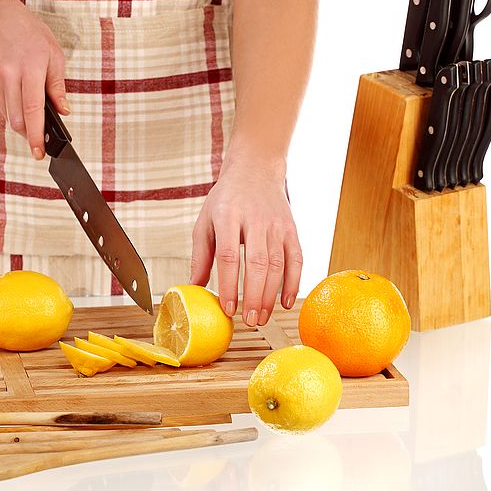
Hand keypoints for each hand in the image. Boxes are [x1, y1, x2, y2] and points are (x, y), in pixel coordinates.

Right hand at [0, 0, 68, 158]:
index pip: (33, 110)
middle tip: (40, 136)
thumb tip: (64, 111)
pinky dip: (10, 105)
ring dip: (21, 119)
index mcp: (29, 68)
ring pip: (7, 115)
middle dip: (29, 133)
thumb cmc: (28, 32)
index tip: (39, 152)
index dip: (36, 135)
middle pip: (17, 120)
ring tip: (29, 102)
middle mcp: (7, 75)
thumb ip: (57, 85)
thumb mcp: (52, 52)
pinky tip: (14, 87)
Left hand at [190, 156, 302, 326]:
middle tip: (248, 321)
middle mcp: (255, 219)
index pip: (229, 256)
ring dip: (270, 295)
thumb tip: (194, 287)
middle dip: (253, 296)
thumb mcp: (205, 220)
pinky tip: (285, 302)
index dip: (229, 285)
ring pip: (277, 264)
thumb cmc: (226, 199)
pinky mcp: (292, 229)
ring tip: (261, 318)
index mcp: (227, 216)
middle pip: (257, 263)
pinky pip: (296, 259)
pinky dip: (292, 282)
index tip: (227, 309)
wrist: (256, 169)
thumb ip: (201, 254)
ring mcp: (277, 224)